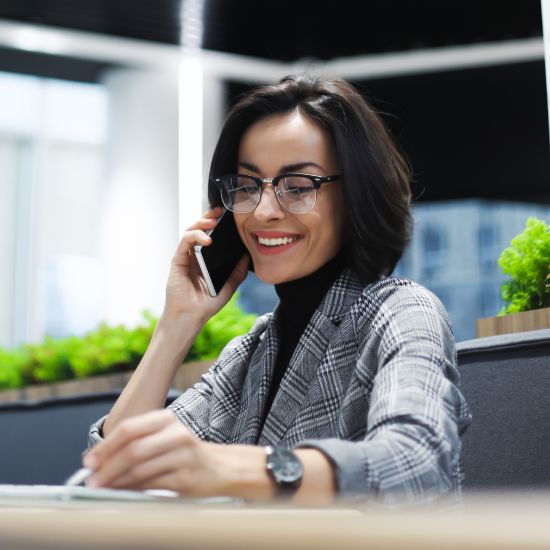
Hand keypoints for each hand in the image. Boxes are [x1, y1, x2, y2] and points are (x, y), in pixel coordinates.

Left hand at [84, 410, 226, 495]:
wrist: (218, 467)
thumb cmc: (183, 453)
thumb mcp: (163, 436)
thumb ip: (136, 442)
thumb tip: (98, 460)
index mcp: (166, 419)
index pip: (128, 429)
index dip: (105, 446)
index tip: (89, 461)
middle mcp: (176, 433)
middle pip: (132, 450)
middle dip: (107, 468)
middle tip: (92, 481)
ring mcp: (182, 456)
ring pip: (139, 470)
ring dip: (116, 482)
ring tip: (104, 489)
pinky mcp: (185, 478)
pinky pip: (150, 485)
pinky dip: (132, 491)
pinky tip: (124, 493)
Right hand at [162, 207, 248, 323]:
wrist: (190, 317)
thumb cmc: (205, 304)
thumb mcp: (228, 287)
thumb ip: (237, 273)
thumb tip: (248, 257)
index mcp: (205, 260)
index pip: (210, 236)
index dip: (217, 224)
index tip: (228, 217)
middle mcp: (194, 256)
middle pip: (199, 229)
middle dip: (208, 217)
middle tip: (219, 212)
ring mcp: (185, 257)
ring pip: (190, 232)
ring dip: (201, 223)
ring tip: (212, 221)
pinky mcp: (177, 260)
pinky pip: (184, 242)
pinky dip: (195, 237)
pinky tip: (207, 239)